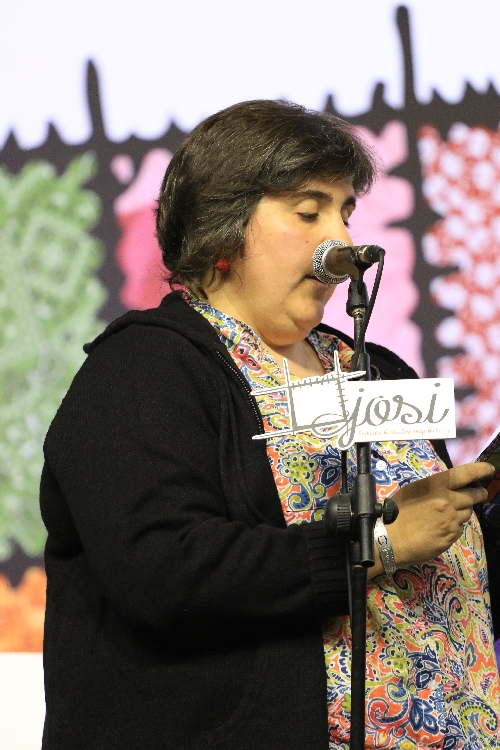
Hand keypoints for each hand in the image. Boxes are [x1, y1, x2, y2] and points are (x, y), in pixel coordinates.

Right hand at [368, 462, 493, 577]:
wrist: (390, 538)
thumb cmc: (396, 511)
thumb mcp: (413, 490)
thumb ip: (434, 487)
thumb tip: (448, 487)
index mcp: (437, 486)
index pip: (466, 474)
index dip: (481, 470)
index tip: (488, 469)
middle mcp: (448, 501)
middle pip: (474, 494)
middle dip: (479, 493)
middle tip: (480, 493)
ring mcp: (451, 520)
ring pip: (468, 512)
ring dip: (464, 510)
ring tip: (451, 512)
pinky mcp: (451, 537)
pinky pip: (459, 528)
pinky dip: (455, 525)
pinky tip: (442, 526)